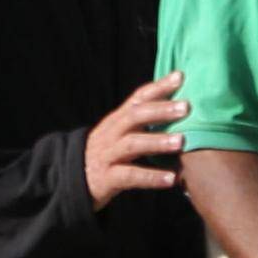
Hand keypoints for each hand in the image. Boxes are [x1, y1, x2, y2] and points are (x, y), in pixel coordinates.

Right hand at [84, 72, 188, 207]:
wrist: (72, 180)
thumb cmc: (107, 155)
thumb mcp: (119, 133)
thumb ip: (141, 121)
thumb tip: (176, 107)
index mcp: (117, 120)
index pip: (138, 99)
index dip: (158, 87)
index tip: (180, 76)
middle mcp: (111, 134)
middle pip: (135, 116)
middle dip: (160, 110)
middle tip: (186, 108)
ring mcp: (108, 155)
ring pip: (132, 144)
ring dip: (157, 141)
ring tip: (181, 141)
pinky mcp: (107, 178)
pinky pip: (130, 176)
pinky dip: (151, 177)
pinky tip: (171, 179)